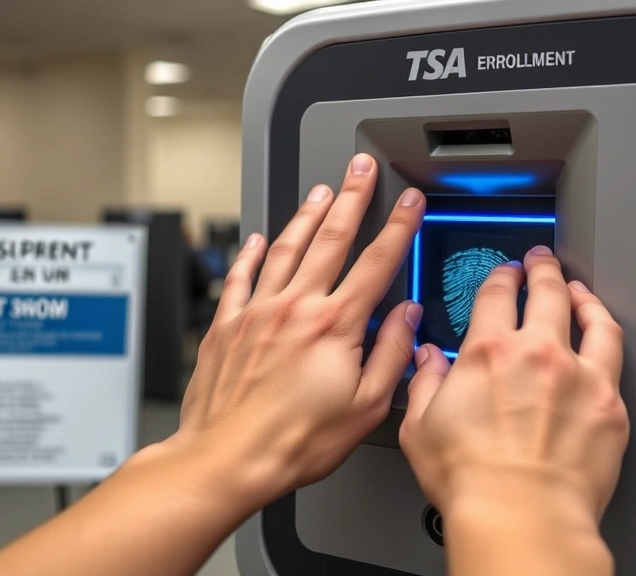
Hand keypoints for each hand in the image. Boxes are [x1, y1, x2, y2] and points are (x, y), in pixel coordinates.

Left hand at [169, 153, 425, 506]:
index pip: (376, 262)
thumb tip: (407, 320)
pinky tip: (256, 239)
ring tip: (320, 190)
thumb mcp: (365, 408)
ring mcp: (257, 311)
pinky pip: (239, 276)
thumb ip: (391, 355)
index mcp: (335, 326)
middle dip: (351, 197)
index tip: (408, 202)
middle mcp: (295, 308)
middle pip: (331, 238)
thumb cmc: (294, 443)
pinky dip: (249, 253)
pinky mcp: (227, 325)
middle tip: (359, 168)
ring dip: (306, 214)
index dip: (398, 226)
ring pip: (286, 247)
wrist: (228, 458)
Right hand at [400, 246, 628, 526]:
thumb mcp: (420, 429)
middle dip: (542, 268)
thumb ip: (425, 384)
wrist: (521, 517)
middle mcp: (537, 354)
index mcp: (487, 353)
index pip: (496, 294)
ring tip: (578, 289)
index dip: (500, 277)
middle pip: (546, 291)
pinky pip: (614, 353)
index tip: (503, 275)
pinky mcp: (609, 403)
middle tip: (540, 262)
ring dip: (582, 295)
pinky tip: (602, 334)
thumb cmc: (472, 483)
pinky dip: (606, 333)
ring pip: (589, 316)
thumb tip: (427, 360)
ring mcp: (579, 375)